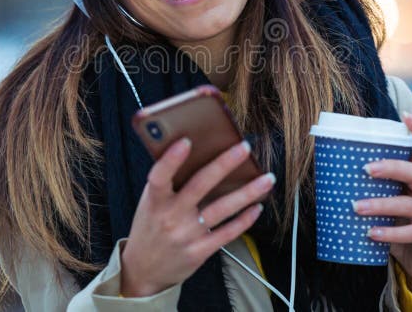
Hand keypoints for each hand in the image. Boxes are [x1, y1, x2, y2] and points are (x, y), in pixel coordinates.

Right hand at [120, 137, 275, 296]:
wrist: (144, 270)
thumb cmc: (150, 226)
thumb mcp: (150, 203)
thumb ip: (167, 182)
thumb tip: (195, 153)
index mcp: (155, 201)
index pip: (160, 177)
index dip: (171, 159)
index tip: (187, 141)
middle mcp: (171, 217)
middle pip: (200, 186)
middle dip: (224, 164)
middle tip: (244, 147)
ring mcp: (187, 235)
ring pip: (222, 209)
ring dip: (248, 193)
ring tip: (267, 179)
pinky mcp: (200, 251)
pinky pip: (228, 232)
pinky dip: (245, 219)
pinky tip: (257, 207)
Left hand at [353, 112, 411, 291]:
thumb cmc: (392, 224)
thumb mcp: (380, 202)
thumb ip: (365, 187)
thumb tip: (325, 167)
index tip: (405, 116)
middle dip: (391, 167)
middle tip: (365, 169)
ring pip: (409, 203)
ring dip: (381, 204)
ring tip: (356, 207)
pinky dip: (390, 232)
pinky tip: (372, 232)